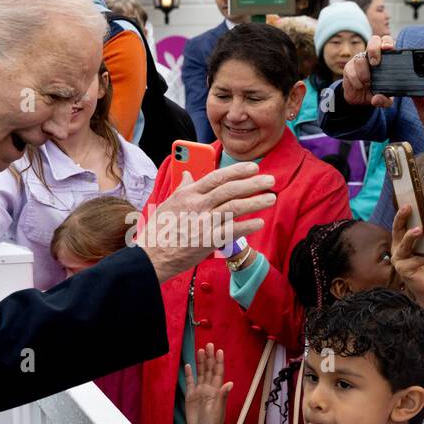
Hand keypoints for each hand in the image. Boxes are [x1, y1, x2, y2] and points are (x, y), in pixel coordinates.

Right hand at [136, 162, 275, 283]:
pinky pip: (232, 230)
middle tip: (270, 181)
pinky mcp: (208, 241)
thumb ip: (182, 188)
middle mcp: (198, 206)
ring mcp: (204, 223)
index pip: (217, 177)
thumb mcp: (168, 203)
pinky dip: (247, 226)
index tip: (254, 168)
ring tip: (271, 198)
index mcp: (188, 194)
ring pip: (235, 207)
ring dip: (256, 202)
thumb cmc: (159, 230)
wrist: (152, 256)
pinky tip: (259, 222)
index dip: (237, 171)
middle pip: (230, 190)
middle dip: (253, 184)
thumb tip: (187, 174)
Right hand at [183, 343, 238, 423]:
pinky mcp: (191, 397)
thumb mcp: (218, 411)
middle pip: (208, 369)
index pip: (218, 372)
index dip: (218, 361)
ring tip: (200, 350)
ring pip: (200, 373)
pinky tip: (188, 365)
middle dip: (209, 357)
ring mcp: (199, 392)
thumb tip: (229, 383)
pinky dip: (189, 374)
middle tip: (209, 344)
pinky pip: (190, 383)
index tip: (218, 350)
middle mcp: (208, 389)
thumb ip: (222, 396)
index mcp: (216, 391)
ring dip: (200, 362)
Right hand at [341, 34, 395, 108]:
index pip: (386, 41)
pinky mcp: (349, 67)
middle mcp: (371, 55)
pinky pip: (351, 71)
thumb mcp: (383, 98)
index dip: (387, 42)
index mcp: (384, 57)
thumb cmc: (375, 92)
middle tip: (375, 63)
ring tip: (367, 83)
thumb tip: (377, 99)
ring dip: (364, 72)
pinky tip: (360, 86)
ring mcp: (360, 60)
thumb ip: (384, 100)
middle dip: (374, 50)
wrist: (358, 98)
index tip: (388, 49)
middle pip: (373, 41)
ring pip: (360, 59)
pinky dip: (356, 81)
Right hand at [391, 204, 423, 313]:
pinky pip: (416, 259)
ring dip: (411, 236)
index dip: (403, 214)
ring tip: (420, 230)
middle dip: (401, 218)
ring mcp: (399, 260)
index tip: (408, 203)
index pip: (401, 225)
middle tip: (408, 208)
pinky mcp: (403, 270)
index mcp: (404, 241)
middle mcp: (398, 249)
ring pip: (404, 244)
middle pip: (397, 230)